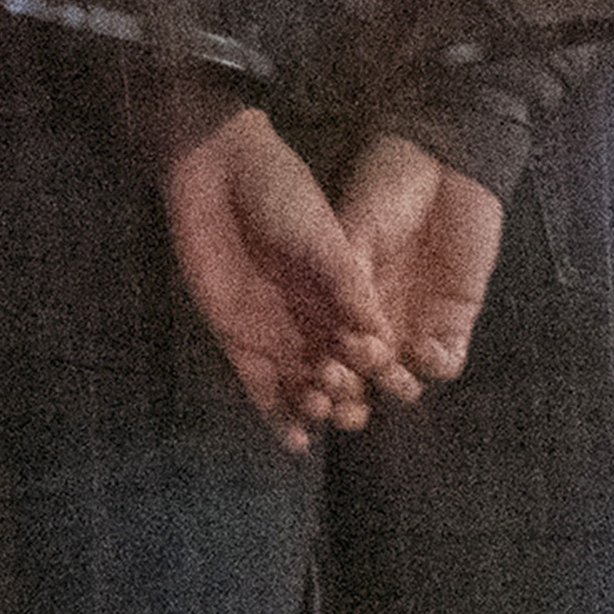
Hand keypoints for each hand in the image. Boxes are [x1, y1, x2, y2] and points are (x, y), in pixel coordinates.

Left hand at [164, 103, 386, 450]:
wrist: (220, 172)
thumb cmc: (281, 192)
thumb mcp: (323, 235)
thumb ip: (347, 283)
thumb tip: (381, 331)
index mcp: (344, 295)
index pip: (370, 346)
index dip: (381, 368)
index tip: (393, 383)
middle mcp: (315, 321)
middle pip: (339, 375)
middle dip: (348, 395)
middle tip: (350, 406)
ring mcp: (277, 334)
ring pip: (302, 388)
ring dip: (314, 408)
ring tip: (320, 413)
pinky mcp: (238, 341)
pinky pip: (261, 389)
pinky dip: (277, 416)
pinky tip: (295, 441)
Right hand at [335, 133, 507, 396]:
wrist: (445, 163)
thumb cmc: (388, 185)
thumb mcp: (353, 227)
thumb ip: (343, 276)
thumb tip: (333, 327)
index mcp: (345, 301)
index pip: (328, 349)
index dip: (321, 370)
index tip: (318, 377)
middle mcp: (379, 321)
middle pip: (364, 375)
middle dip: (356, 391)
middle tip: (350, 391)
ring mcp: (417, 324)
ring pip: (404, 378)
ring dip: (395, 384)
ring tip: (391, 375)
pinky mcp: (455, 321)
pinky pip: (446, 361)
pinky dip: (435, 364)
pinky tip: (425, 350)